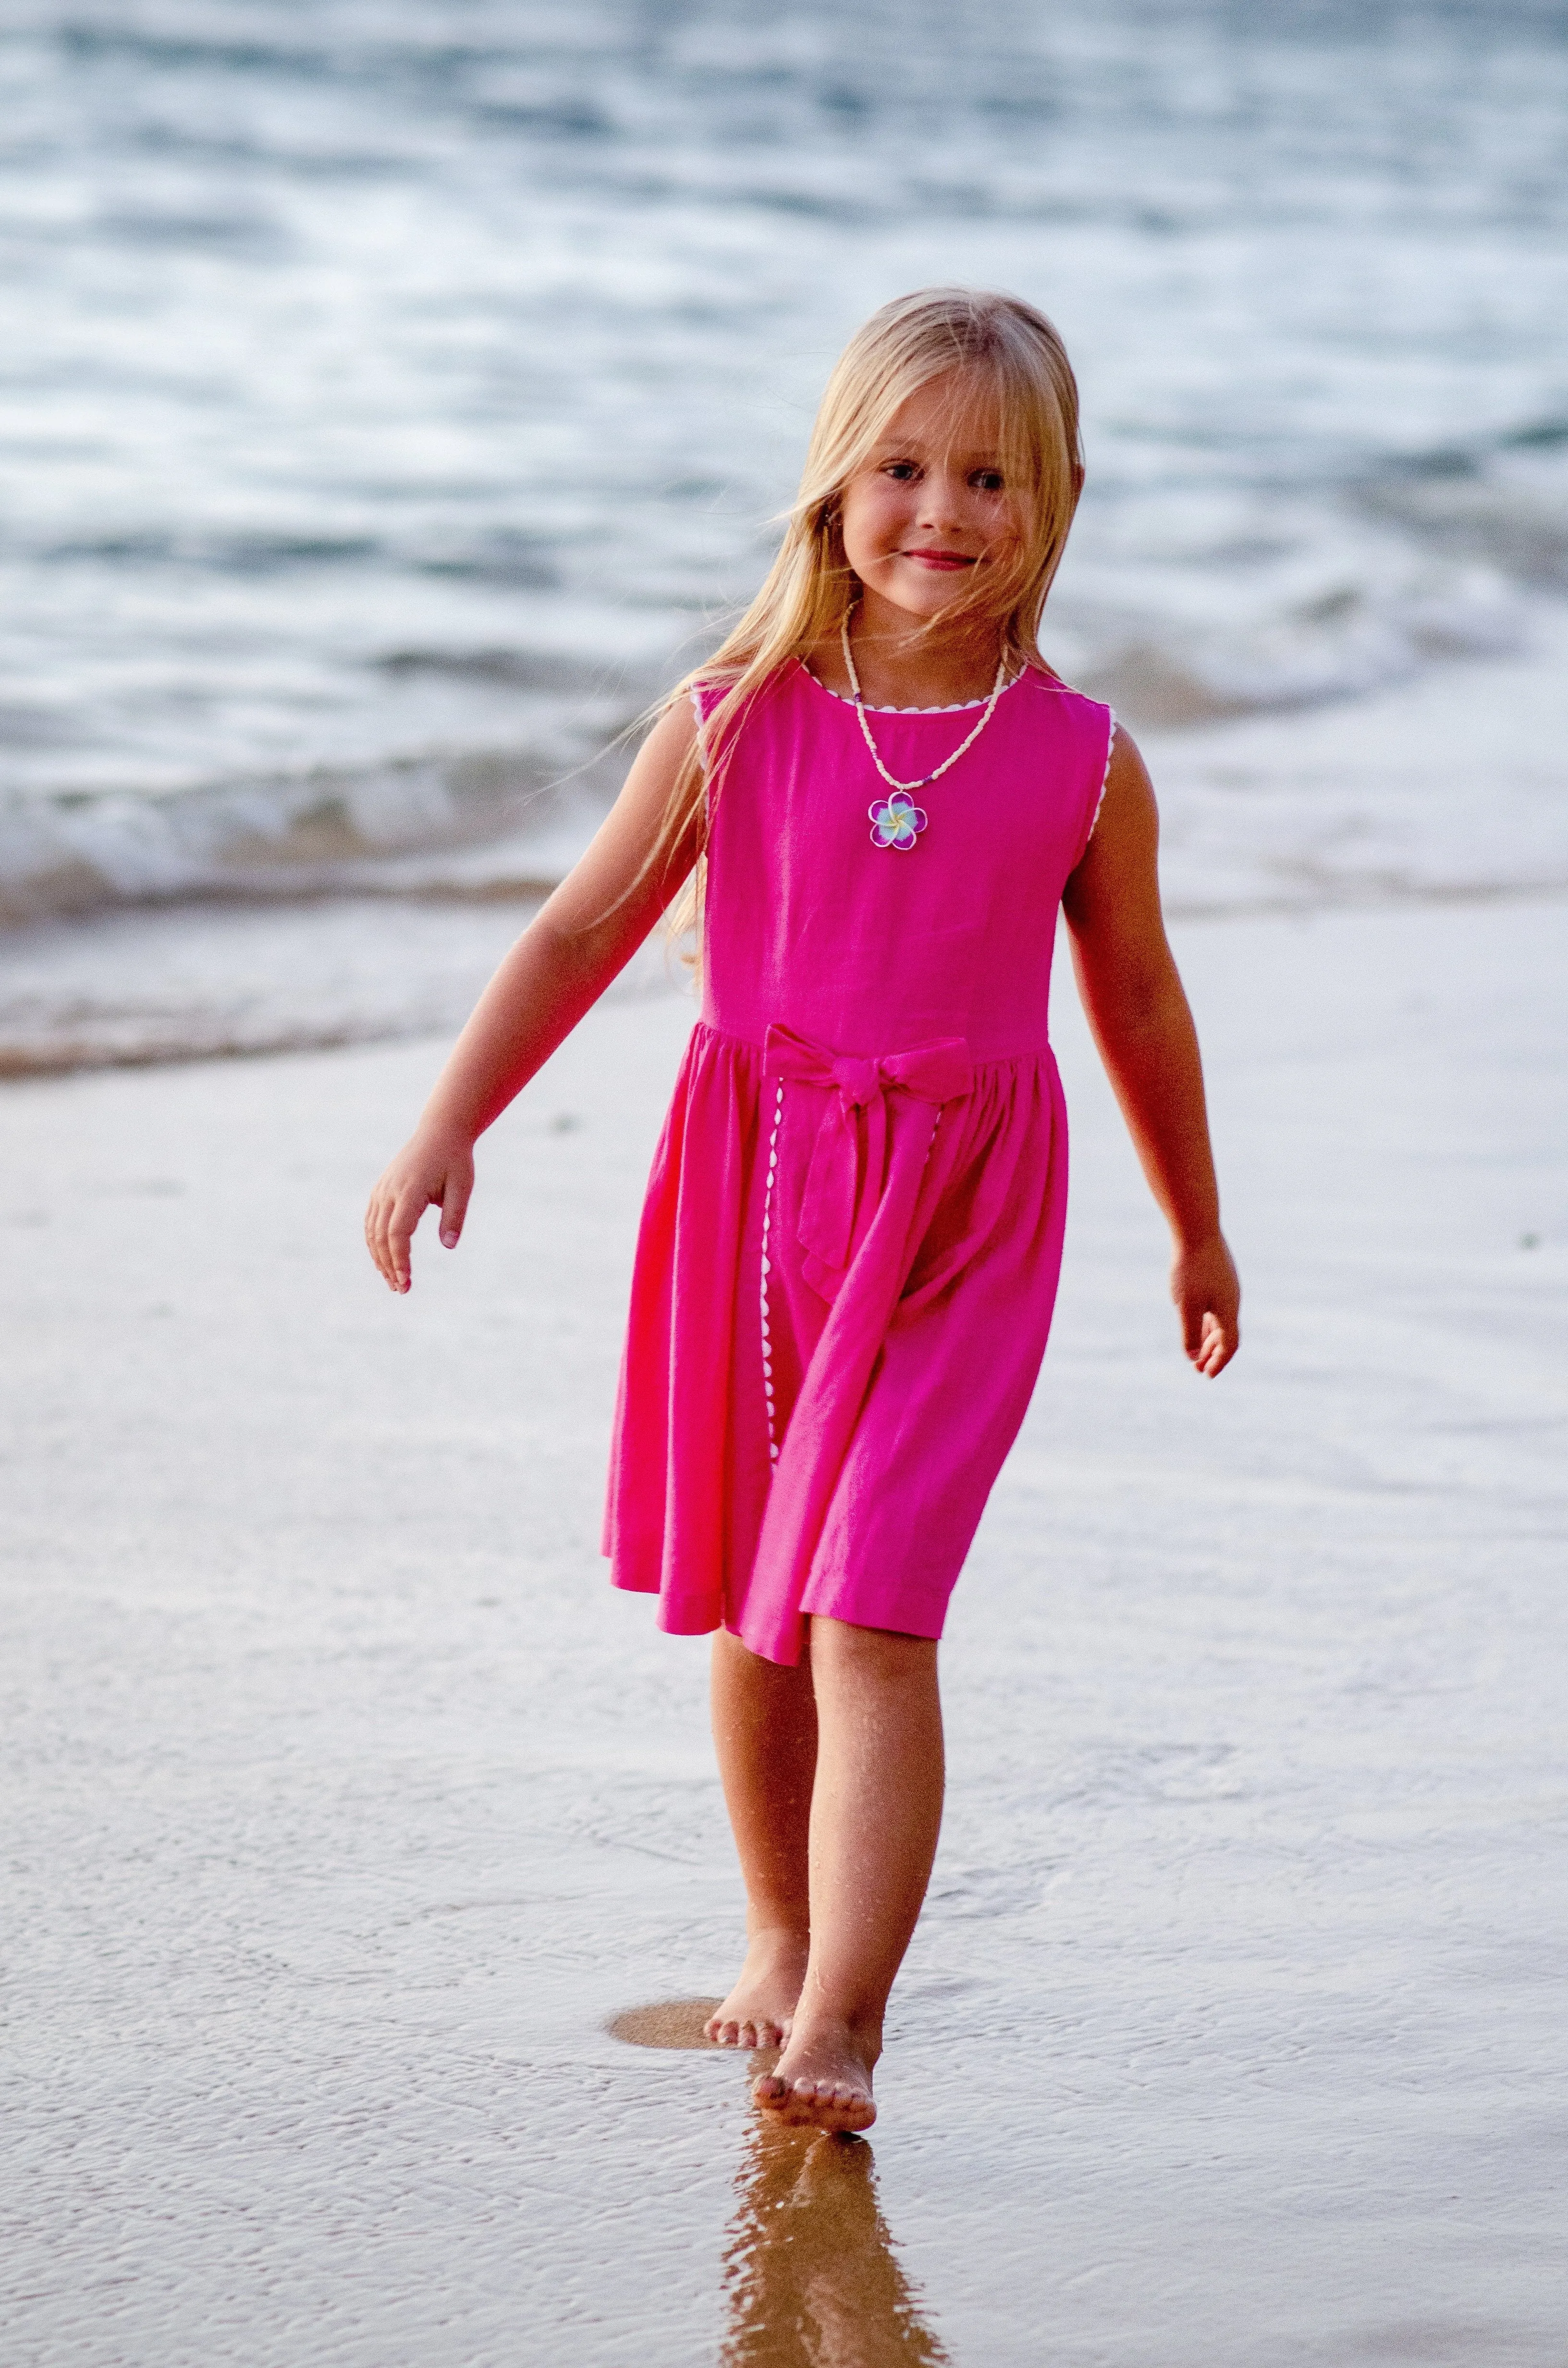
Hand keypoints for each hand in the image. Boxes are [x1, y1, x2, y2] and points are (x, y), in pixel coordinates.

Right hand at [364, 1128, 474, 1293]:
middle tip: (402, 1290)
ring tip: (393, 1281)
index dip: (400, 1259)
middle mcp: (389, 1191)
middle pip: (380, 1237)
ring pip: (372, 1231)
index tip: (408, 1281)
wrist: (440, 1132)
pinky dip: (375, 1243)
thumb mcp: (462, 1188)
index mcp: (409, 1191)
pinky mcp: (380, 1190)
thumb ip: (454, 1217)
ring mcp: (381, 1190)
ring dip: (380, 1258)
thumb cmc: (455, 1160)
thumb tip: (449, 1246)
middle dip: (389, 1266)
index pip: (397, 1233)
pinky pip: (371, 1221)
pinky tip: (384, 1260)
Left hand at [1171, 1232, 1239, 1376]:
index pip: (1229, 1345)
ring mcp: (1227, 1288)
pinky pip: (1216, 1307)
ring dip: (1209, 1339)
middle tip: (1199, 1369)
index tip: (1206, 1375)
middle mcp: (1232, 1301)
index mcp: (1228, 1311)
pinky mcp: (1220, 1277)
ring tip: (1195, 1353)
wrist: (1198, 1230)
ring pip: (1221, 1322)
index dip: (1219, 1362)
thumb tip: (1191, 1357)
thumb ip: (1189, 1332)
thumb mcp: (1186, 1305)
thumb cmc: (1190, 1269)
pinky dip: (1207, 1322)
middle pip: (1226, 1336)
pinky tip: (1195, 1325)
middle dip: (1213, 1354)